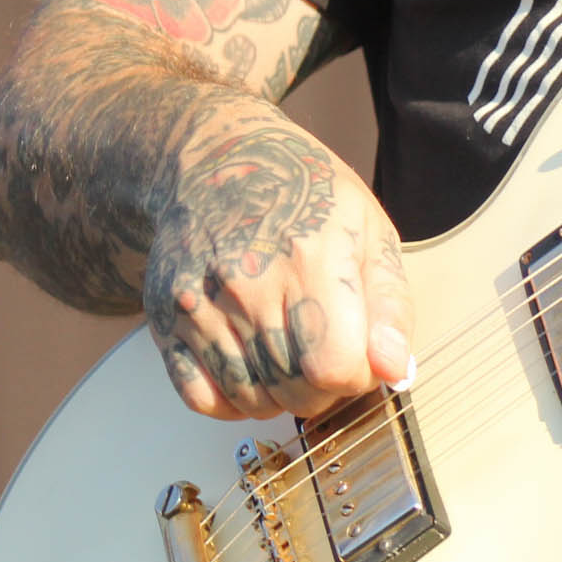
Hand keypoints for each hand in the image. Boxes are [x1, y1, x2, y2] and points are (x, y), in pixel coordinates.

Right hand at [143, 103, 413, 420]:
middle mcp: (247, 286)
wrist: (219, 159)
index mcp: (309, 259)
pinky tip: (252, 368)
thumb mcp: (369, 228)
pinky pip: (201, 397)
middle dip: (324, 388)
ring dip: (282, 396)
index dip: (358, 375)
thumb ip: (390, 305)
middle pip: (295, 391)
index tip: (359, 355)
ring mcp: (201, 306)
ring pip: (251, 402)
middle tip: (326, 351)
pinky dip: (232, 400)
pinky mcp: (168, 321)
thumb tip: (394, 370)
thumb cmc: (303, 190)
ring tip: (292, 354)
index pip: (334, 367)